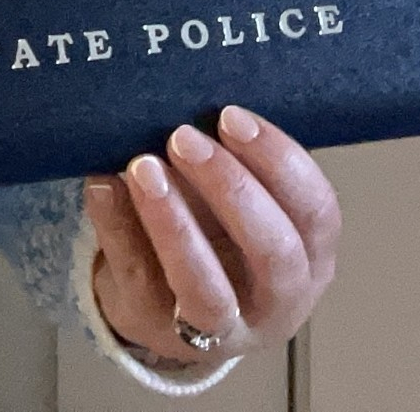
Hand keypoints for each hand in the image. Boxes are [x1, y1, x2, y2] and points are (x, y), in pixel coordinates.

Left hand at [83, 105, 339, 367]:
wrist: (166, 302)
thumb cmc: (216, 232)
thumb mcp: (242, 201)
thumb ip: (234, 158)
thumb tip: (195, 92)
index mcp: (310, 258)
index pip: (317, 213)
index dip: (280, 163)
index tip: (233, 116)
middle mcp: (277, 301)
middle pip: (273, 254)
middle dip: (231, 190)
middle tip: (183, 136)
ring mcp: (219, 326)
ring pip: (206, 288)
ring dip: (174, 223)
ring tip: (141, 166)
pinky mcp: (156, 325)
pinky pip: (138, 279)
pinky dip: (117, 227)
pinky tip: (102, 183)